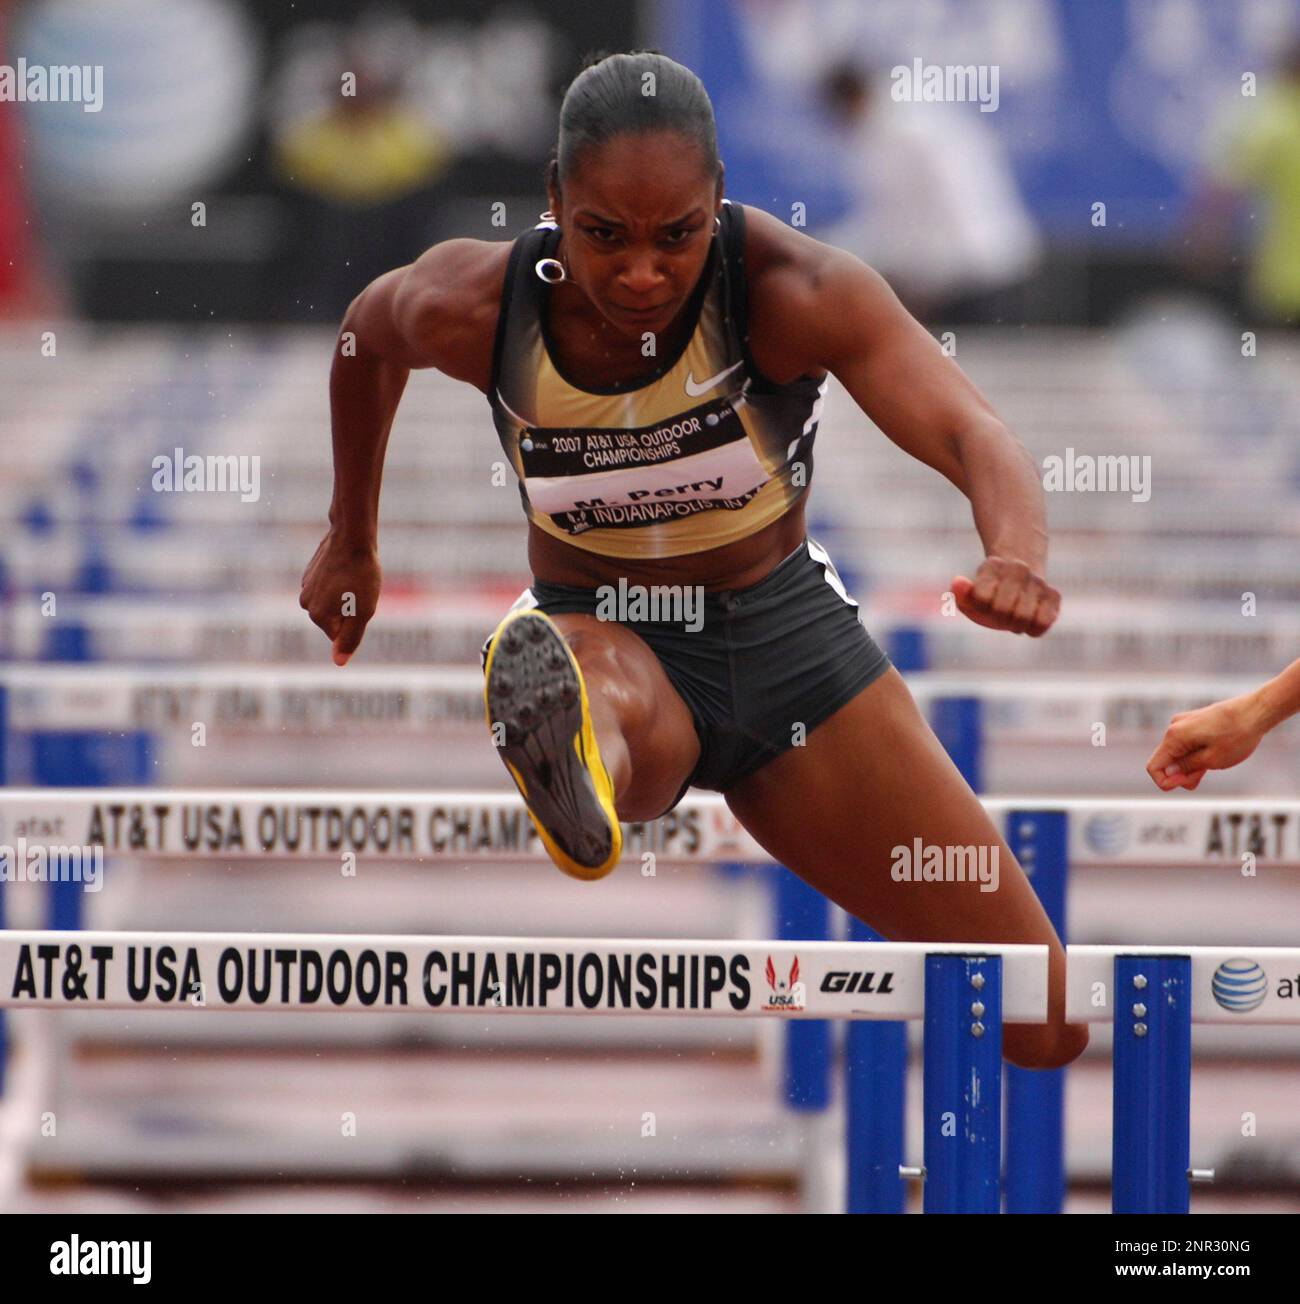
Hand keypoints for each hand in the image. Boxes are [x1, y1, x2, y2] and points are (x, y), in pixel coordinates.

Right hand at [299, 531, 381, 665]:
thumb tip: (339, 662)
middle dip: (351, 609)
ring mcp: (306, 586)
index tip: (362, 602)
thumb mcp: (363, 612)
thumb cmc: (362, 576)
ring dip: (346, 594)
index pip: (341, 636)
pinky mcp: (311, 572)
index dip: (358, 621)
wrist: (352, 537)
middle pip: (336, 619)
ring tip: (354, 577)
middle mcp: (306, 604)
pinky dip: (340, 580)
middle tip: (361, 589)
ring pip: (333, 602)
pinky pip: (330, 585)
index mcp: (318, 616)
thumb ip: (350, 639)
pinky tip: (347, 567)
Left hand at [951, 558, 1058, 635]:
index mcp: (993, 565)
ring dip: (1015, 625)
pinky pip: (1042, 622)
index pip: (982, 598)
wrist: (1018, 583)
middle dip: (998, 618)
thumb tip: (958, 582)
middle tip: (1000, 613)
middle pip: (1002, 610)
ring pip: (1023, 618)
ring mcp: (1038, 581)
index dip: (980, 608)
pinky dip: (1033, 629)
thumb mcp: (969, 596)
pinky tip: (1029, 621)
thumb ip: (961, 594)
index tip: (983, 603)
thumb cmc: (989, 595)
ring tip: (1014, 616)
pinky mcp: (1054, 595)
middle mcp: (1018, 568)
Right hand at [1146, 694, 1267, 790]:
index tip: (1189, 782)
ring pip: (1177, 752)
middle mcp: (1174, 727)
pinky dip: (1195, 754)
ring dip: (1190, 764)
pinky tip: (1214, 756)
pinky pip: (1186, 743)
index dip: (1167, 782)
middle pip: (1166, 760)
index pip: (1154, 767)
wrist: (1256, 710)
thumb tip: (1169, 773)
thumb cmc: (1237, 735)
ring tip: (1214, 765)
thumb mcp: (1212, 760)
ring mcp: (1184, 722)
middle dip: (1181, 773)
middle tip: (1205, 775)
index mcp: (1174, 736)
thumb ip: (1186, 768)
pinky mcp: (1194, 721)